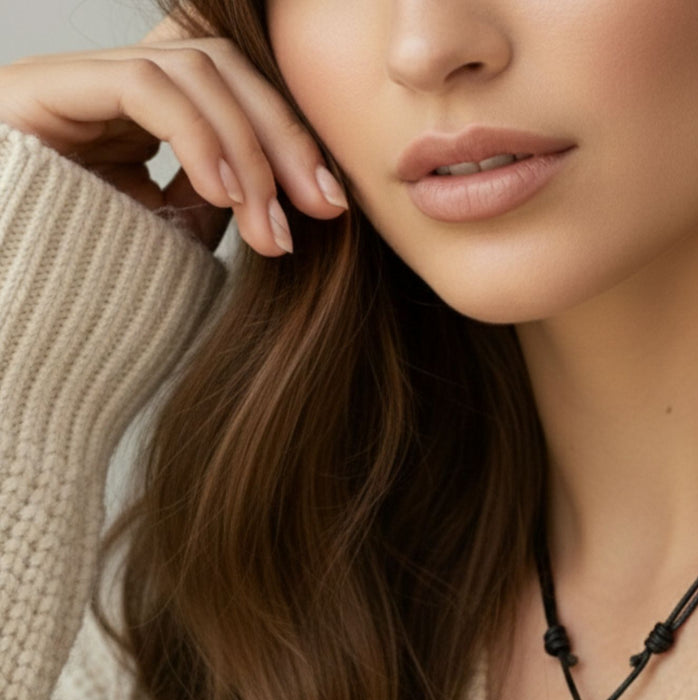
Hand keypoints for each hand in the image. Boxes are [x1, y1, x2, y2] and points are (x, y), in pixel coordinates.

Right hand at [0, 12, 347, 255]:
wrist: (10, 299)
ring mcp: (81, 80)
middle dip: (283, 140)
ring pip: (193, 70)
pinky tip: (221, 194)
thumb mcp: (172, 235)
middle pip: (225, 69)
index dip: (292, 139)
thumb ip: (217, 204)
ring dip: (246, 151)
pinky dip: (195, 136)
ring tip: (266, 225)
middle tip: (320, 208)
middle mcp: (114, 84)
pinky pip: (142, 85)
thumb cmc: (86, 274)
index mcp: (147, 114)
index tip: (332, 205)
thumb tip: (284, 203)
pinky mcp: (47, 88)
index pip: (237, 91)